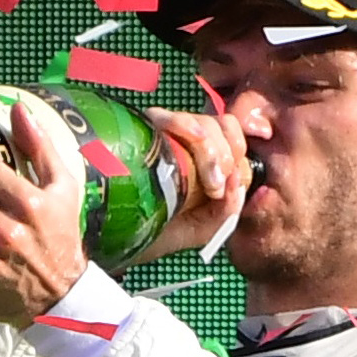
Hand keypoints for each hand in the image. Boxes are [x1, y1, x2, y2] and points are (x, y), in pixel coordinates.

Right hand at [132, 107, 250, 263]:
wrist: (116, 238)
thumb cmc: (159, 232)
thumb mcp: (202, 229)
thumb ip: (228, 210)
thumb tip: (238, 180)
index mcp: (210, 161)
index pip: (237, 140)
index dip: (239, 160)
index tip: (222, 190)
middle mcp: (192, 143)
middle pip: (225, 126)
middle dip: (227, 156)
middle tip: (214, 187)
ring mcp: (171, 132)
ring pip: (206, 121)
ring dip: (210, 150)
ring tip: (203, 180)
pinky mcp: (147, 127)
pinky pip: (174, 117)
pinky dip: (186, 126)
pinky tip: (187, 144)